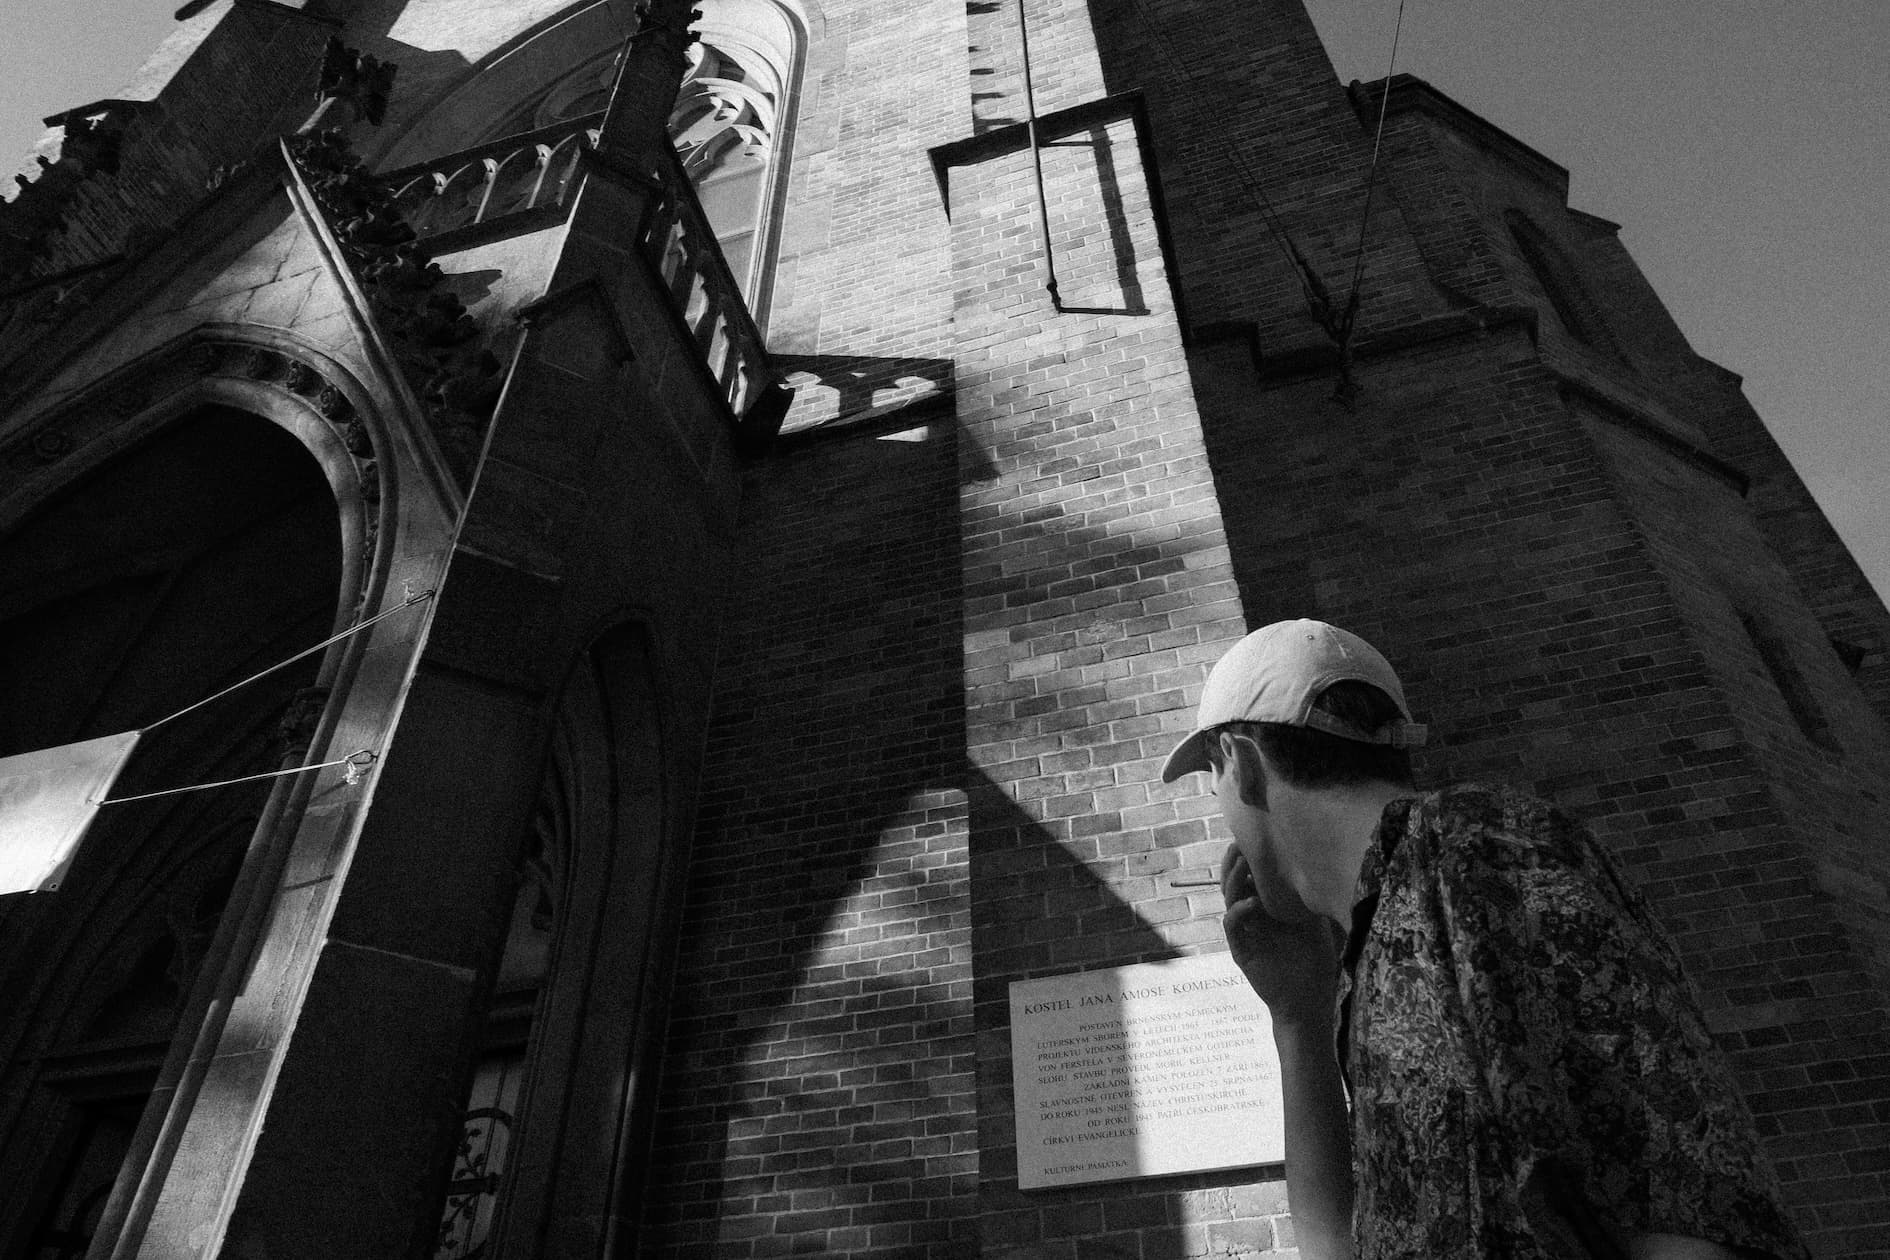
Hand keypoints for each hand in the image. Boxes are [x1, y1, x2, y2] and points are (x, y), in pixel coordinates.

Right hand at [1221, 843, 1339, 1027]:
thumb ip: (1310, 897)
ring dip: (1233, 879)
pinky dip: (1238, 912)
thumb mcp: (1316, 922)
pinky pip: (1232, 926)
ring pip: (1229, 898)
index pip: (1252, 874)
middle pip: (1234, 881)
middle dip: (1236, 860)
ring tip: (1242, 862)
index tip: (1258, 834)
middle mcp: (1252, 916)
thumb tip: (1318, 865)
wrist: (1308, 1002)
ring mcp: (1245, 933)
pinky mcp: (1241, 950)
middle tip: (1242, 841)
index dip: (1250, 855)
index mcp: (1267, 907)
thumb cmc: (1315, 963)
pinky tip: (1251, 902)